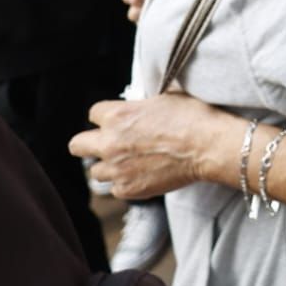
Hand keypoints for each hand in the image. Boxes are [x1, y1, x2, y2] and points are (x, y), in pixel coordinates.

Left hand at [69, 93, 238, 199]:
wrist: (209, 146)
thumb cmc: (193, 117)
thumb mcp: (166, 97)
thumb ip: (144, 103)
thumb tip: (144, 101)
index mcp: (117, 115)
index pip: (93, 113)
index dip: (107, 116)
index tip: (118, 120)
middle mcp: (110, 142)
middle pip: (77, 145)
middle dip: (90, 144)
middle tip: (107, 145)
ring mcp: (117, 168)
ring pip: (95, 171)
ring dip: (109, 166)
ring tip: (129, 163)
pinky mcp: (129, 189)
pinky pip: (116, 189)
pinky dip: (126, 183)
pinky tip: (144, 175)